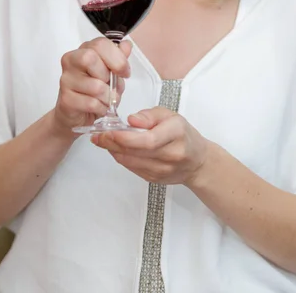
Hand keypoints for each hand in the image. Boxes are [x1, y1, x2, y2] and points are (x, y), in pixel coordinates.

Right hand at [54, 38, 131, 132]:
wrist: (79, 115)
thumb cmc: (96, 91)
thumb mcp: (112, 73)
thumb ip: (119, 58)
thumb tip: (126, 45)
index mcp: (83, 50)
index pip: (100, 44)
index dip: (117, 58)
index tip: (124, 72)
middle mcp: (71, 62)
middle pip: (89, 58)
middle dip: (107, 75)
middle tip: (110, 85)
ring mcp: (66, 80)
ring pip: (95, 86)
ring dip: (108, 96)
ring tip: (106, 99)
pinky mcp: (66, 100)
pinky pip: (91, 103)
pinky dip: (101, 108)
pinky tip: (99, 108)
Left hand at [91, 107, 209, 186]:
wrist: (197, 161)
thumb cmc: (182, 134)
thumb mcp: (170, 115)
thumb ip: (150, 115)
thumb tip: (131, 120)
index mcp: (176, 133)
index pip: (148, 140)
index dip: (125, 138)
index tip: (109, 131)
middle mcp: (172, 154)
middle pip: (137, 152)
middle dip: (113, 144)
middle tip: (98, 136)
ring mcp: (164, 170)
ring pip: (132, 163)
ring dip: (114, 152)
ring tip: (103, 141)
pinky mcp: (156, 180)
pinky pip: (134, 169)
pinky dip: (122, 159)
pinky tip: (116, 150)